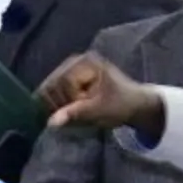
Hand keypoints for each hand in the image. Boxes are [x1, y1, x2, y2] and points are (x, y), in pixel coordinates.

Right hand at [39, 53, 163, 136]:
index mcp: (86, 62)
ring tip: (75, 112)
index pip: (62, 82)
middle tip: (77, 114)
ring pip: (49, 88)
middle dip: (61, 103)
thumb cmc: (120, 105)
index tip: (82, 110)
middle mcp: (75, 60)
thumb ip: (75, 114)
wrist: (132, 102)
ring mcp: (70, 67)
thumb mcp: (99, 111)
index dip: (68, 100)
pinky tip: (69, 110)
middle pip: (52, 84)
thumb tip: (50, 123)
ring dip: (59, 104)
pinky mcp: (68, 76)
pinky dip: (58, 103)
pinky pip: (53, 90)